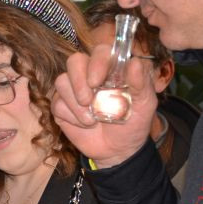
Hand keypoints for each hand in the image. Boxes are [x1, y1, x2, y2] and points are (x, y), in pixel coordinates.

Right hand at [52, 48, 156, 168]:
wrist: (118, 151)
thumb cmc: (133, 123)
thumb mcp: (145, 104)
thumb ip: (141, 83)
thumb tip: (135, 62)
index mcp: (112, 69)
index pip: (100, 52)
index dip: (96, 62)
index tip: (97, 81)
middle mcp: (90, 75)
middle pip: (74, 61)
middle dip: (78, 80)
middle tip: (87, 100)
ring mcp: (73, 90)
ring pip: (62, 82)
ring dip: (76, 104)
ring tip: (92, 120)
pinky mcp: (61, 106)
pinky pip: (57, 104)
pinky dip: (72, 117)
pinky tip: (85, 125)